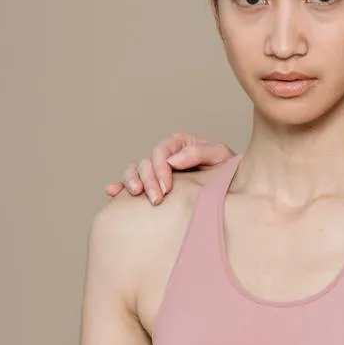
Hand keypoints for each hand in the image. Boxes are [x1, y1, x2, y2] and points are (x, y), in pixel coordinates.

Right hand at [105, 132, 233, 204]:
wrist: (232, 188)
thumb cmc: (227, 169)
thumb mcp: (220, 156)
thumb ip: (199, 152)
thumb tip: (173, 160)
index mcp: (180, 144)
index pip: (162, 151)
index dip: (161, 168)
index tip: (167, 187)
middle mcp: (165, 156)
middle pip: (146, 163)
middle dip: (148, 181)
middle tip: (156, 200)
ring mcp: (156, 171)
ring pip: (134, 171)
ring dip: (131, 182)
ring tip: (136, 194)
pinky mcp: (152, 186)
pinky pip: (129, 184)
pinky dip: (118, 186)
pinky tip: (112, 192)